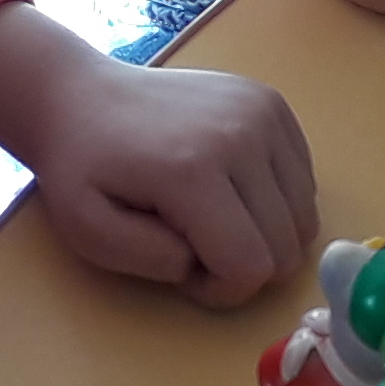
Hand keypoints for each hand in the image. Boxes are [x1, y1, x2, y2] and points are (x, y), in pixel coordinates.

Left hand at [0, 3, 315, 305]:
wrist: (81, 96)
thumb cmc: (80, 170)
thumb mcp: (88, 231)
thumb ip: (147, 260)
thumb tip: (201, 261)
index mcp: (192, 170)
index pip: (250, 267)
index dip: (222, 289)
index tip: (184, 270)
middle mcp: (242, 134)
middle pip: (286, 247)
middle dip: (245, 266)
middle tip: (197, 244)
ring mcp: (263, 112)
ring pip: (304, 218)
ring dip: (264, 234)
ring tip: (214, 216)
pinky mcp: (273, 104)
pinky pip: (305, 182)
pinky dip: (276, 201)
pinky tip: (231, 188)